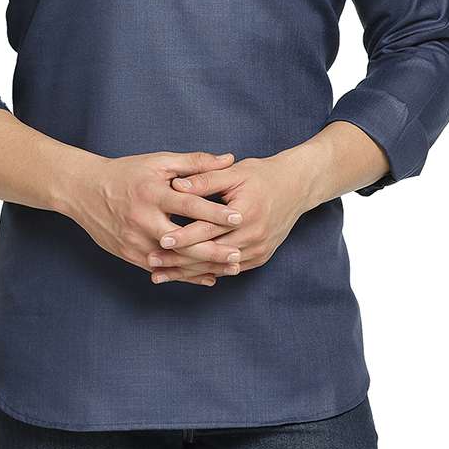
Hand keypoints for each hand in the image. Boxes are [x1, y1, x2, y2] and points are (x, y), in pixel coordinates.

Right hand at [69, 150, 244, 286]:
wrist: (84, 191)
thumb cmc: (127, 173)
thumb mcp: (159, 161)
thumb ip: (195, 162)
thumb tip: (229, 159)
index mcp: (152, 193)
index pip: (188, 205)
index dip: (214, 212)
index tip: (239, 218)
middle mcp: (142, 219)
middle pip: (182, 240)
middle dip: (212, 250)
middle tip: (239, 255)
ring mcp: (134, 240)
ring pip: (173, 259)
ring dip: (203, 266)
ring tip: (231, 268)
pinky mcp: (129, 254)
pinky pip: (162, 268)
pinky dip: (185, 274)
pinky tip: (207, 276)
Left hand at [150, 151, 314, 277]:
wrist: (296, 188)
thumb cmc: (262, 175)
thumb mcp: (234, 172)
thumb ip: (205, 178)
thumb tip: (176, 185)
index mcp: (246, 213)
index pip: (208, 229)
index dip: (183, 235)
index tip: (159, 240)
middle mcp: (253, 236)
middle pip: (210, 253)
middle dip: (179, 261)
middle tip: (152, 263)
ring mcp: (258, 250)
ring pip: (217, 267)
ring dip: (189, 272)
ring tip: (160, 274)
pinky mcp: (260, 258)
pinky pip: (229, 270)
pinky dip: (206, 273)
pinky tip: (185, 276)